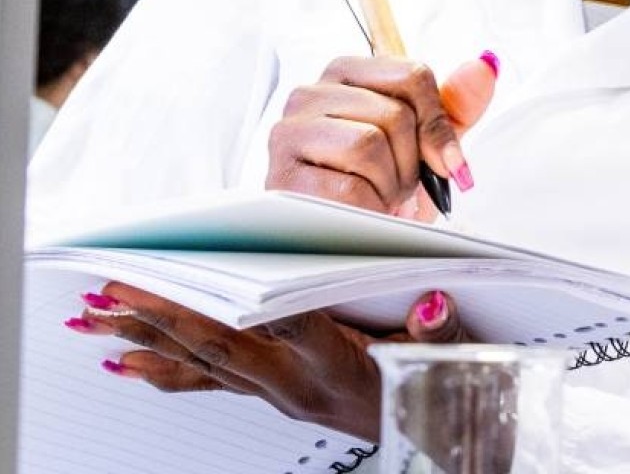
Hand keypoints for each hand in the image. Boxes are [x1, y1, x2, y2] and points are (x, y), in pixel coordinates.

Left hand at [70, 283, 464, 440]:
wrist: (429, 434)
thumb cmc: (431, 388)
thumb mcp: (454, 355)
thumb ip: (442, 332)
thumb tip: (432, 305)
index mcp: (340, 366)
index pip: (295, 326)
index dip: (255, 301)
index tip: (219, 274)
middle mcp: (297, 384)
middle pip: (221, 346)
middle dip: (162, 317)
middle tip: (113, 294)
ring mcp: (277, 393)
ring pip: (200, 363)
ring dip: (143, 341)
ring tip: (95, 320)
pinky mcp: (269, 394)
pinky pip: (204, 382)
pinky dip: (160, 370)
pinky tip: (125, 363)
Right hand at [266, 52, 498, 217]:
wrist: (345, 239)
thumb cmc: (384, 182)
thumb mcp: (426, 142)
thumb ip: (457, 104)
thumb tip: (485, 66)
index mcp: (347, 73)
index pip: (413, 75)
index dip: (438, 123)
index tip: (445, 161)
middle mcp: (309, 94)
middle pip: (394, 113)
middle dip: (412, 161)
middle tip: (401, 185)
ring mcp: (288, 134)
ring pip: (368, 144)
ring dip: (390, 184)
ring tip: (381, 197)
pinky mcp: (282, 178)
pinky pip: (348, 187)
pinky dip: (370, 208)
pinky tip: (362, 213)